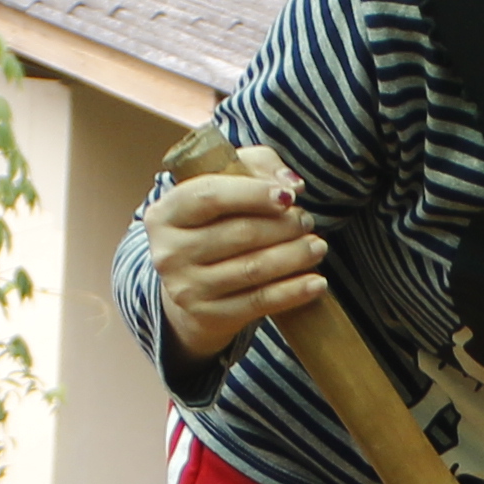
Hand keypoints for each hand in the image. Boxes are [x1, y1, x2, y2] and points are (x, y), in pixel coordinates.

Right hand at [146, 155, 324, 363]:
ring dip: (295, 256)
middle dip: (282, 226)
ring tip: (318, 247)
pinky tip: (317, 283)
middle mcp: (168, 253)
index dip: (253, 194)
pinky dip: (293, 291)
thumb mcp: (227, 183)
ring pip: (253, 268)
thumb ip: (257, 167)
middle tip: (306, 221)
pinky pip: (259, 301)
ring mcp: (186, 288)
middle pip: (239, 234)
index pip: (210, 196)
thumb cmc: (214, 223)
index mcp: (165, 213)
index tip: (289, 195)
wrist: (194, 284)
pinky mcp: (208, 316)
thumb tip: (291, 184)